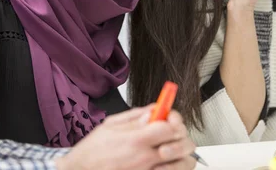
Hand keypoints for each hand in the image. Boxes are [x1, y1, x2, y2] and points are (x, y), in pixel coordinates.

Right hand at [55, 107, 195, 169]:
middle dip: (181, 136)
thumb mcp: (110, 125)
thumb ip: (135, 117)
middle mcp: (146, 158)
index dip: (174, 119)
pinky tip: (163, 163)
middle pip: (182, 145)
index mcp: (137, 140)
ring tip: (170, 150)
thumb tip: (154, 111)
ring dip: (181, 155)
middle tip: (172, 133)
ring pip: (183, 164)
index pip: (171, 126)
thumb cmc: (92, 151)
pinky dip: (172, 168)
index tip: (169, 117)